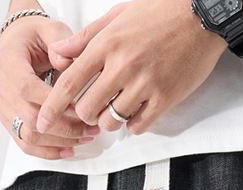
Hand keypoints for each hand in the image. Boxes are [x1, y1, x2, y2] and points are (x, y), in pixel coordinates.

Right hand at [0, 15, 100, 158]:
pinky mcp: (10, 120)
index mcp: (9, 63)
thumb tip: (67, 64)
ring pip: (28, 136)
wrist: (17, 43)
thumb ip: (59, 41)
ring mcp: (5, 107)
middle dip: (64, 128)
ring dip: (59, 142)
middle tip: (89, 128)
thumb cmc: (32, 36)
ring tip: (84, 138)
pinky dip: (47, 151)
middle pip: (30, 119)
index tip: (79, 108)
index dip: (53, 104)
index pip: (27, 90)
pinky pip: (25, 143)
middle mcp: (2, 87)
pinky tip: (67, 150)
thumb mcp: (49, 28)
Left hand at [39, 0, 226, 137]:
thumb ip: (86, 38)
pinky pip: (138, 125)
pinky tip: (136, 111)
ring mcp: (145, 84)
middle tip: (93, 108)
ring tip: (117, 108)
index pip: (69, 83)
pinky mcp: (165, 98)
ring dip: (109, 120)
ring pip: (111, 121)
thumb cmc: (159, 12)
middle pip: (87, 109)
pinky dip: (133, 124)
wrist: (200, 16)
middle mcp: (122, 66)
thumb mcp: (117, 15)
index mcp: (107, 44)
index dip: (51, 106)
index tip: (41, 120)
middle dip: (85, 114)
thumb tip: (59, 53)